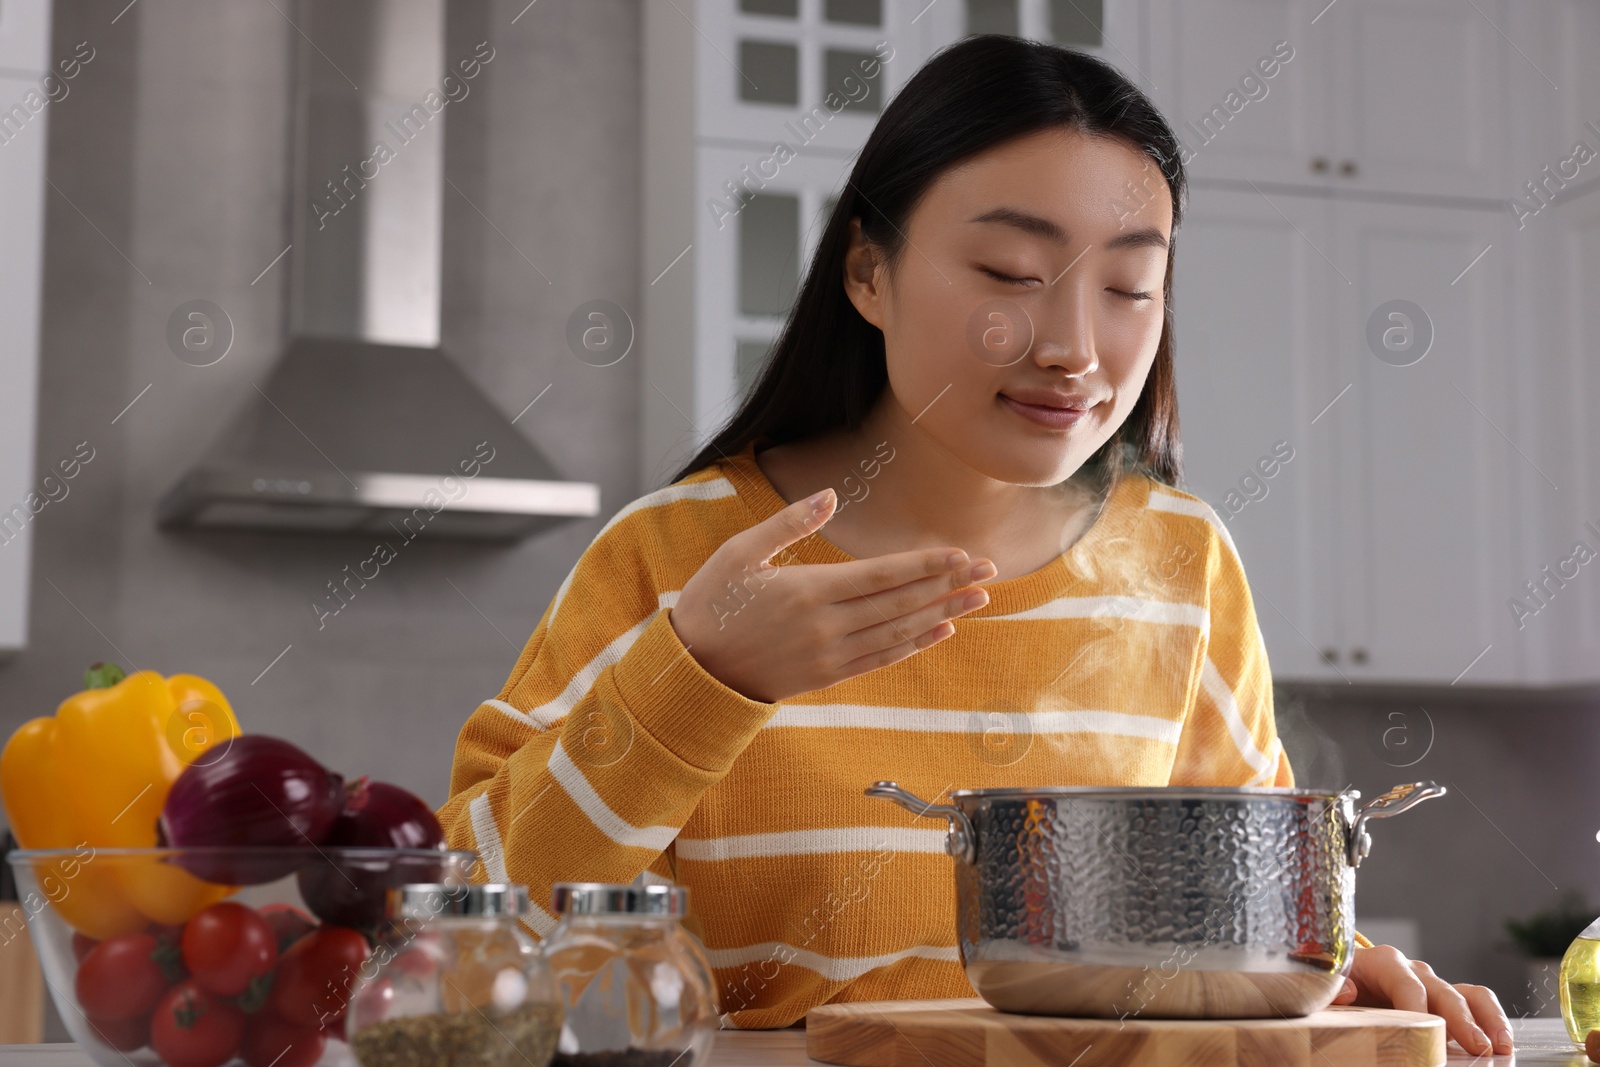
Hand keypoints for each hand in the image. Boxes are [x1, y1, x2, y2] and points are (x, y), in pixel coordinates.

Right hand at [669, 488, 997, 702]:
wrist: (694, 670)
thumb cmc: (713, 602)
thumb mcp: (740, 552)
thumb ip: (789, 523)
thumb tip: (830, 494)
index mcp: (807, 590)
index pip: (881, 575)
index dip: (925, 564)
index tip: (961, 553)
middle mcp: (826, 625)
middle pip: (900, 603)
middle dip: (948, 585)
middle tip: (989, 570)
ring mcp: (829, 654)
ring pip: (898, 632)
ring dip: (943, 614)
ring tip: (978, 599)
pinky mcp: (827, 675)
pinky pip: (882, 659)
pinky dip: (916, 645)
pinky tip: (941, 632)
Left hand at [1332, 943, 1511, 1056]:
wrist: (1339, 981)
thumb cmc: (1333, 984)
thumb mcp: (1324, 984)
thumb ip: (1329, 988)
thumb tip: (1346, 991)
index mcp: (1382, 963)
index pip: (1405, 982)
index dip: (1417, 1005)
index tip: (1424, 1028)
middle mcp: (1413, 970)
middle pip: (1442, 991)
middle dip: (1460, 1019)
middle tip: (1478, 1047)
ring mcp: (1433, 985)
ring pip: (1469, 994)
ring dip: (1487, 1019)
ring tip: (1501, 1047)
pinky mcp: (1444, 1000)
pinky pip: (1476, 1003)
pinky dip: (1492, 1020)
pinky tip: (1501, 1044)